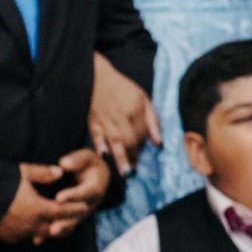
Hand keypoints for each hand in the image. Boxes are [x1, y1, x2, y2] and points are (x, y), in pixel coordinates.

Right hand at [0, 163, 89, 244]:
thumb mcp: (23, 172)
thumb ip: (44, 173)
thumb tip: (60, 172)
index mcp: (39, 209)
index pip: (63, 211)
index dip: (75, 209)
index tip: (84, 207)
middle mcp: (31, 225)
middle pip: (54, 227)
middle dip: (64, 223)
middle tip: (73, 219)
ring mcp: (18, 233)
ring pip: (39, 234)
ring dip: (47, 229)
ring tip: (54, 224)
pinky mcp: (6, 237)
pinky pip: (24, 236)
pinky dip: (31, 232)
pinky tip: (31, 228)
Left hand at [43, 149, 109, 238]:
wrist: (91, 176)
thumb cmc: (87, 164)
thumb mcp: (87, 156)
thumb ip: (77, 159)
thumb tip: (63, 164)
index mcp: (96, 187)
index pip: (86, 192)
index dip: (73, 196)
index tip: (59, 198)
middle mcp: (90, 204)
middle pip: (79, 215)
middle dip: (66, 221)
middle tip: (53, 228)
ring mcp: (81, 214)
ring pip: (71, 224)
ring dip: (59, 230)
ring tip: (47, 234)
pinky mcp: (71, 219)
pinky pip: (62, 228)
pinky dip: (49, 235)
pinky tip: (37, 240)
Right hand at [89, 53, 159, 175]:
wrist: (97, 78)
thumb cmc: (123, 89)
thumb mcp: (144, 99)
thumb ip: (153, 121)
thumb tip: (159, 143)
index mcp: (136, 111)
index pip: (142, 134)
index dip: (143, 147)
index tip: (142, 155)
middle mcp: (121, 117)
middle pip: (130, 141)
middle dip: (134, 157)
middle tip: (135, 171)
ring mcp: (106, 120)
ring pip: (114, 141)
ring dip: (121, 158)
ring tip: (126, 173)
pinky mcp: (93, 122)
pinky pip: (96, 136)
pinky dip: (99, 145)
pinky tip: (104, 155)